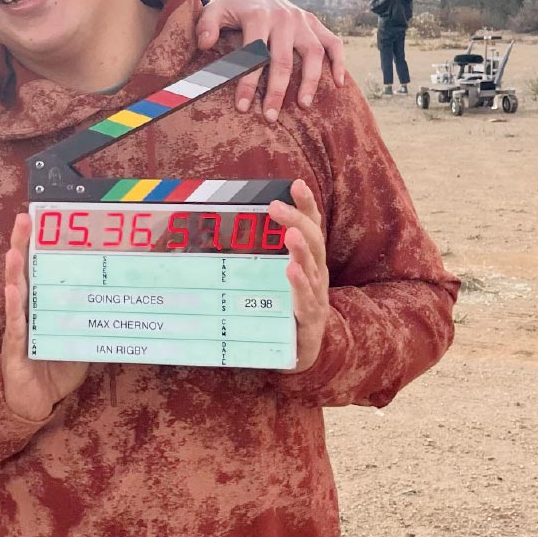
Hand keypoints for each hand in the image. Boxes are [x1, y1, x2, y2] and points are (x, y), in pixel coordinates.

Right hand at [1, 214, 87, 421]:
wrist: (36, 404)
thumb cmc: (57, 370)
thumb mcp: (83, 342)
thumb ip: (94, 321)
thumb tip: (123, 302)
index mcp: (43, 307)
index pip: (41, 270)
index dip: (40, 245)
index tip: (43, 218)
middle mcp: (28, 311)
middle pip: (24, 273)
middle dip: (23, 245)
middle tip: (24, 218)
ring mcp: (18, 328)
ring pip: (15, 294)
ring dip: (14, 272)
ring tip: (13, 250)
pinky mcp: (15, 349)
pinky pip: (15, 326)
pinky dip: (14, 306)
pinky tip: (12, 290)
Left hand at [195, 0, 346, 119]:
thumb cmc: (230, 8)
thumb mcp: (214, 10)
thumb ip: (206, 25)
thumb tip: (204, 44)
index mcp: (258, 16)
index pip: (254, 54)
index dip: (248, 82)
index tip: (242, 107)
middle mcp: (284, 18)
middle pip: (283, 60)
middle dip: (277, 91)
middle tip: (271, 117)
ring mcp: (302, 21)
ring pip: (313, 52)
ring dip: (311, 81)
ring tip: (304, 106)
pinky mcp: (315, 23)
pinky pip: (334, 42)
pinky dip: (340, 61)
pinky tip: (340, 84)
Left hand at [269, 179, 329, 372]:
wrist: (299, 354)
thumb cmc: (282, 310)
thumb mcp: (269, 278)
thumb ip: (256, 256)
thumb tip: (221, 230)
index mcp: (308, 260)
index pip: (311, 225)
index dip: (306, 205)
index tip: (296, 183)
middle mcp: (316, 273)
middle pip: (313, 240)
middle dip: (297, 220)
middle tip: (275, 206)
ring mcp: (316, 296)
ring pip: (313, 267)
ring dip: (301, 250)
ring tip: (291, 235)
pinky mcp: (310, 319)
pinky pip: (306, 299)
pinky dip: (299, 284)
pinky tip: (291, 271)